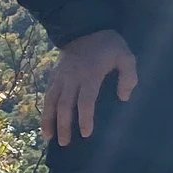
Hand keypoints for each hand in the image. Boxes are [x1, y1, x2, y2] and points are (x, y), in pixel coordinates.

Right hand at [44, 30, 138, 144]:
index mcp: (90, 74)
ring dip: (49, 121)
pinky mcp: (54, 76)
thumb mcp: (125, 56)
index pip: (85, 100)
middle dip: (64, 125)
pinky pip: (47, 95)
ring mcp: (60, 77)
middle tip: (65, 143)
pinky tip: (45, 124)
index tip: (86, 134)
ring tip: (49, 138)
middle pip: (64, 105)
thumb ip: (128, 76)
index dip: (85, 118)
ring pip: (51, 102)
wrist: (85, 28)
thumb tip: (124, 97)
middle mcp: (71, 77)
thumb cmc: (109, 46)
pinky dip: (44, 111)